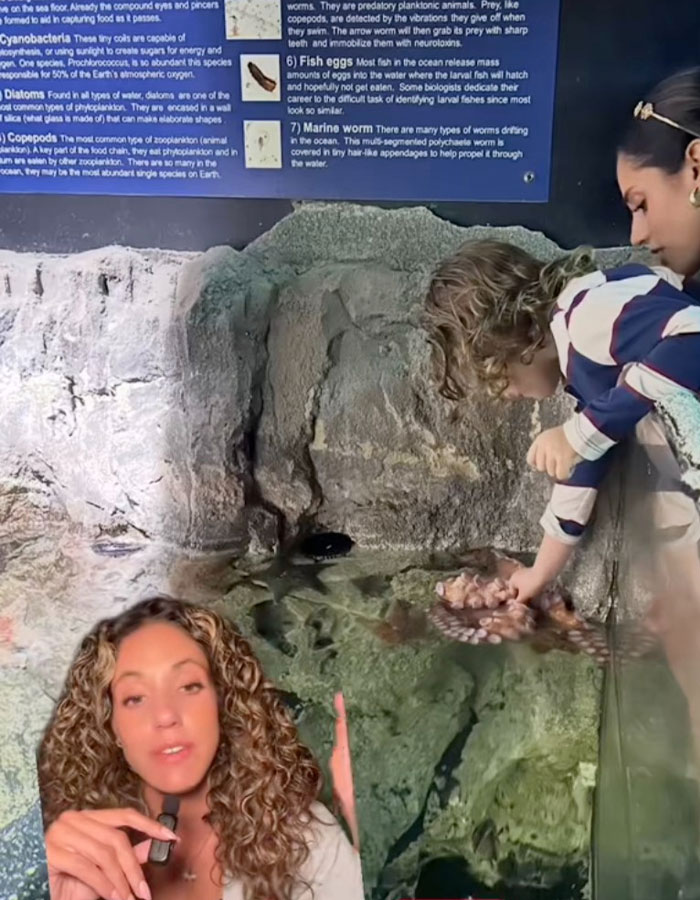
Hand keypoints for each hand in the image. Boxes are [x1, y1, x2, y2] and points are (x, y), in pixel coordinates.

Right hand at [46, 807, 176, 899]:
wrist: (40, 895)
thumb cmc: (71, 883)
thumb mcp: (104, 869)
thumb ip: (128, 854)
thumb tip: (156, 844)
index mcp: (88, 817)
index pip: (124, 815)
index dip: (150, 825)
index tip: (172, 837)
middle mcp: (73, 819)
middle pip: (116, 839)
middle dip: (134, 868)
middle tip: (145, 890)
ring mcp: (60, 833)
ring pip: (104, 855)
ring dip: (121, 881)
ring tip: (130, 898)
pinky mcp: (52, 852)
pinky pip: (88, 869)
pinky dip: (105, 885)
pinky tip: (115, 897)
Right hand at [508, 565, 547, 602]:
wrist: (543, 574)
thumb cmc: (531, 586)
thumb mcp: (523, 596)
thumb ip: (518, 601)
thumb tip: (516, 603)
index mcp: (512, 580)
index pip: (512, 593)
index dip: (517, 600)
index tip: (523, 605)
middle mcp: (516, 575)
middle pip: (518, 589)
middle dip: (522, 595)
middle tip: (528, 602)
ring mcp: (524, 572)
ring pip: (524, 585)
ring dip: (527, 591)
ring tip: (533, 597)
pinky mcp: (532, 572)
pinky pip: (529, 582)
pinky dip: (532, 587)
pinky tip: (537, 591)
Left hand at [527, 426, 580, 479]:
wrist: (582, 429)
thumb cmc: (569, 434)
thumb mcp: (552, 437)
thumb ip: (545, 448)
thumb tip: (540, 466)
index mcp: (540, 440)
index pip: (530, 459)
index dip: (537, 464)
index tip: (544, 464)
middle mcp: (544, 445)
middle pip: (540, 467)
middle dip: (549, 467)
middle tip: (557, 464)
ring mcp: (553, 452)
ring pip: (550, 471)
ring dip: (558, 470)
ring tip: (565, 464)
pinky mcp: (563, 458)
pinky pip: (560, 474)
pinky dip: (564, 474)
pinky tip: (568, 471)